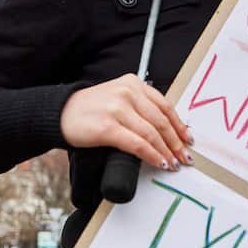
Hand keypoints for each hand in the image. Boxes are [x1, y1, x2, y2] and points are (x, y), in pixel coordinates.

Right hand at [60, 74, 193, 169]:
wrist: (60, 113)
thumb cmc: (90, 109)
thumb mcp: (117, 97)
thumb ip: (139, 106)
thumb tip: (166, 129)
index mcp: (133, 83)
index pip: (165, 105)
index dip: (180, 125)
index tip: (188, 140)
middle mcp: (127, 93)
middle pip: (161, 121)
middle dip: (176, 142)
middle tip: (185, 157)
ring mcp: (117, 109)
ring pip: (152, 133)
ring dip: (166, 152)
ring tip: (173, 163)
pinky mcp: (107, 127)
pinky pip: (137, 144)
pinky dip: (152, 155)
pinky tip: (158, 162)